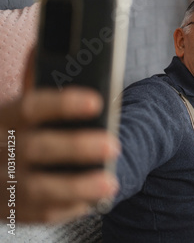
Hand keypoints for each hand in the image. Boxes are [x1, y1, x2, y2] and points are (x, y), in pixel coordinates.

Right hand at [0, 87, 119, 222]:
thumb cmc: (17, 132)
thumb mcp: (21, 111)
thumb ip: (39, 86)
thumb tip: (54, 50)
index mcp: (4, 119)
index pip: (30, 108)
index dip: (63, 104)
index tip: (96, 101)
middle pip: (36, 148)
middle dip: (77, 147)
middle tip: (113, 146)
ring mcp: (2, 182)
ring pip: (37, 188)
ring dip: (77, 187)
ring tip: (110, 183)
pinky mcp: (9, 209)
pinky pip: (39, 213)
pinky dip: (67, 208)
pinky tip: (91, 201)